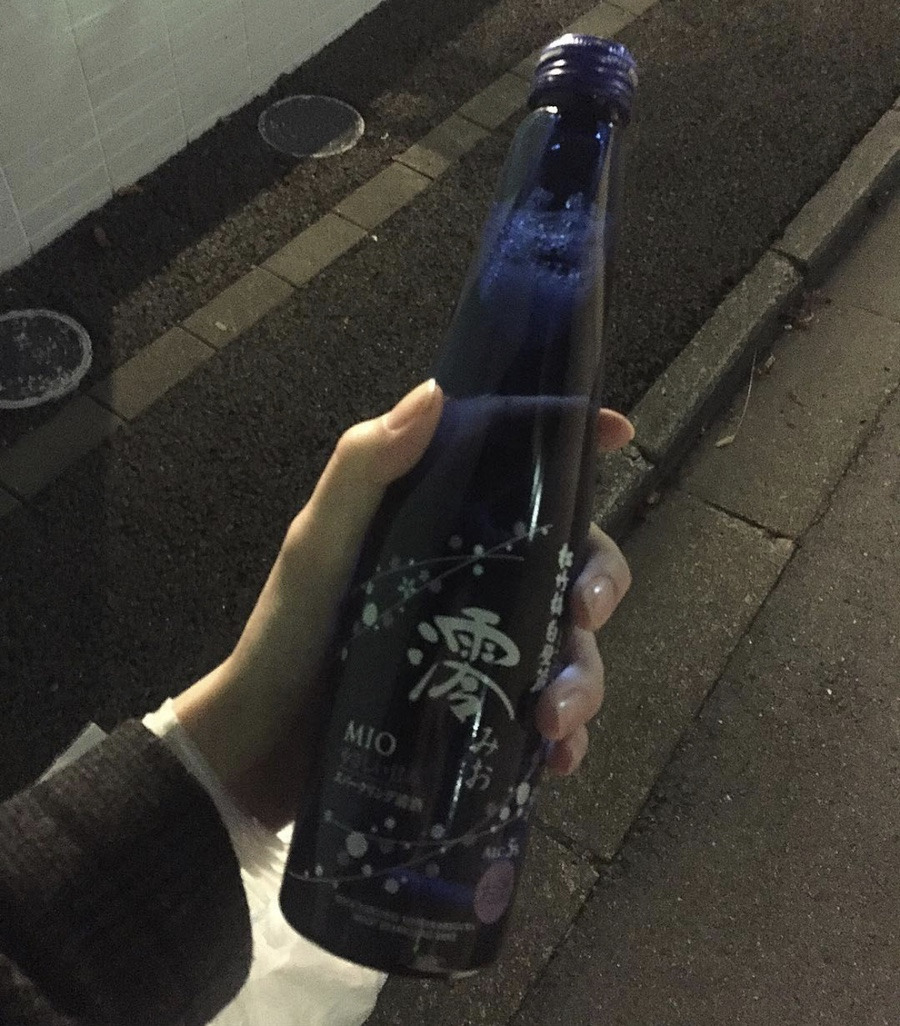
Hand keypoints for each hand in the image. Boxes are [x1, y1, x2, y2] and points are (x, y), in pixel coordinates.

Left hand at [174, 381, 632, 829]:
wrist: (261, 748)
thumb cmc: (286, 637)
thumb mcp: (317, 548)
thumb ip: (361, 471)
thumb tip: (436, 393)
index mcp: (443, 527)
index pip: (520, 473)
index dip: (574, 446)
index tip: (620, 434)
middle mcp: (475, 579)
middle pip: (571, 560)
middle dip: (599, 580)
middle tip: (583, 613)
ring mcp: (484, 647)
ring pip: (569, 645)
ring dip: (583, 676)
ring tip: (553, 717)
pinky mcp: (484, 711)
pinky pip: (547, 716)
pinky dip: (566, 737)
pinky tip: (557, 756)